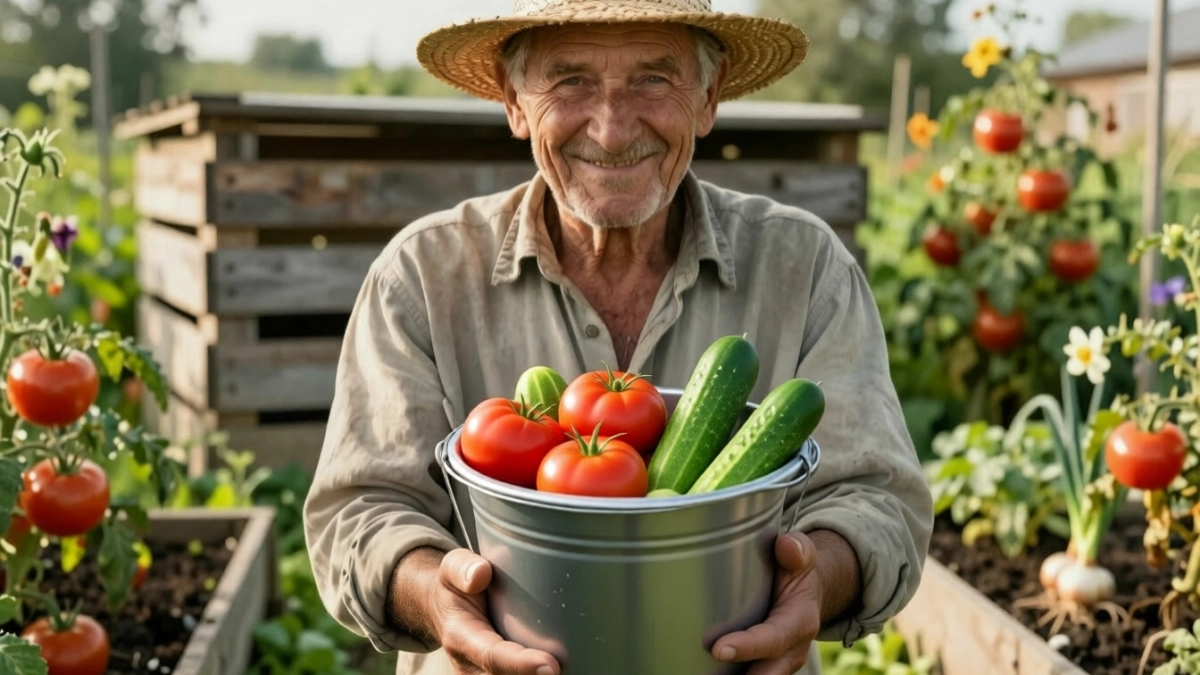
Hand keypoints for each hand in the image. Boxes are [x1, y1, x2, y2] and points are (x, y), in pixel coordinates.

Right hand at [430, 548, 561, 674]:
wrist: (444, 609)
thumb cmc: (455, 587)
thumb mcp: (452, 566)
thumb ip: (462, 567)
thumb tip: (481, 573)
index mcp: (460, 637)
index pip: (492, 656)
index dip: (521, 664)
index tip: (551, 665)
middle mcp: (469, 666)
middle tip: (568, 663)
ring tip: (565, 663)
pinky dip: (535, 673)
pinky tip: (554, 664)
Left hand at [710, 532, 823, 674]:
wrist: (806, 591)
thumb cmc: (796, 570)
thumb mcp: (801, 555)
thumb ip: (796, 549)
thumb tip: (786, 546)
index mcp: (800, 622)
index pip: (774, 638)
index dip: (748, 646)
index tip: (718, 650)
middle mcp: (791, 649)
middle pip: (765, 672)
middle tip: (707, 662)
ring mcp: (777, 662)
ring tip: (697, 672)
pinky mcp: (762, 665)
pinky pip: (743, 674)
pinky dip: (724, 674)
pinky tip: (698, 670)